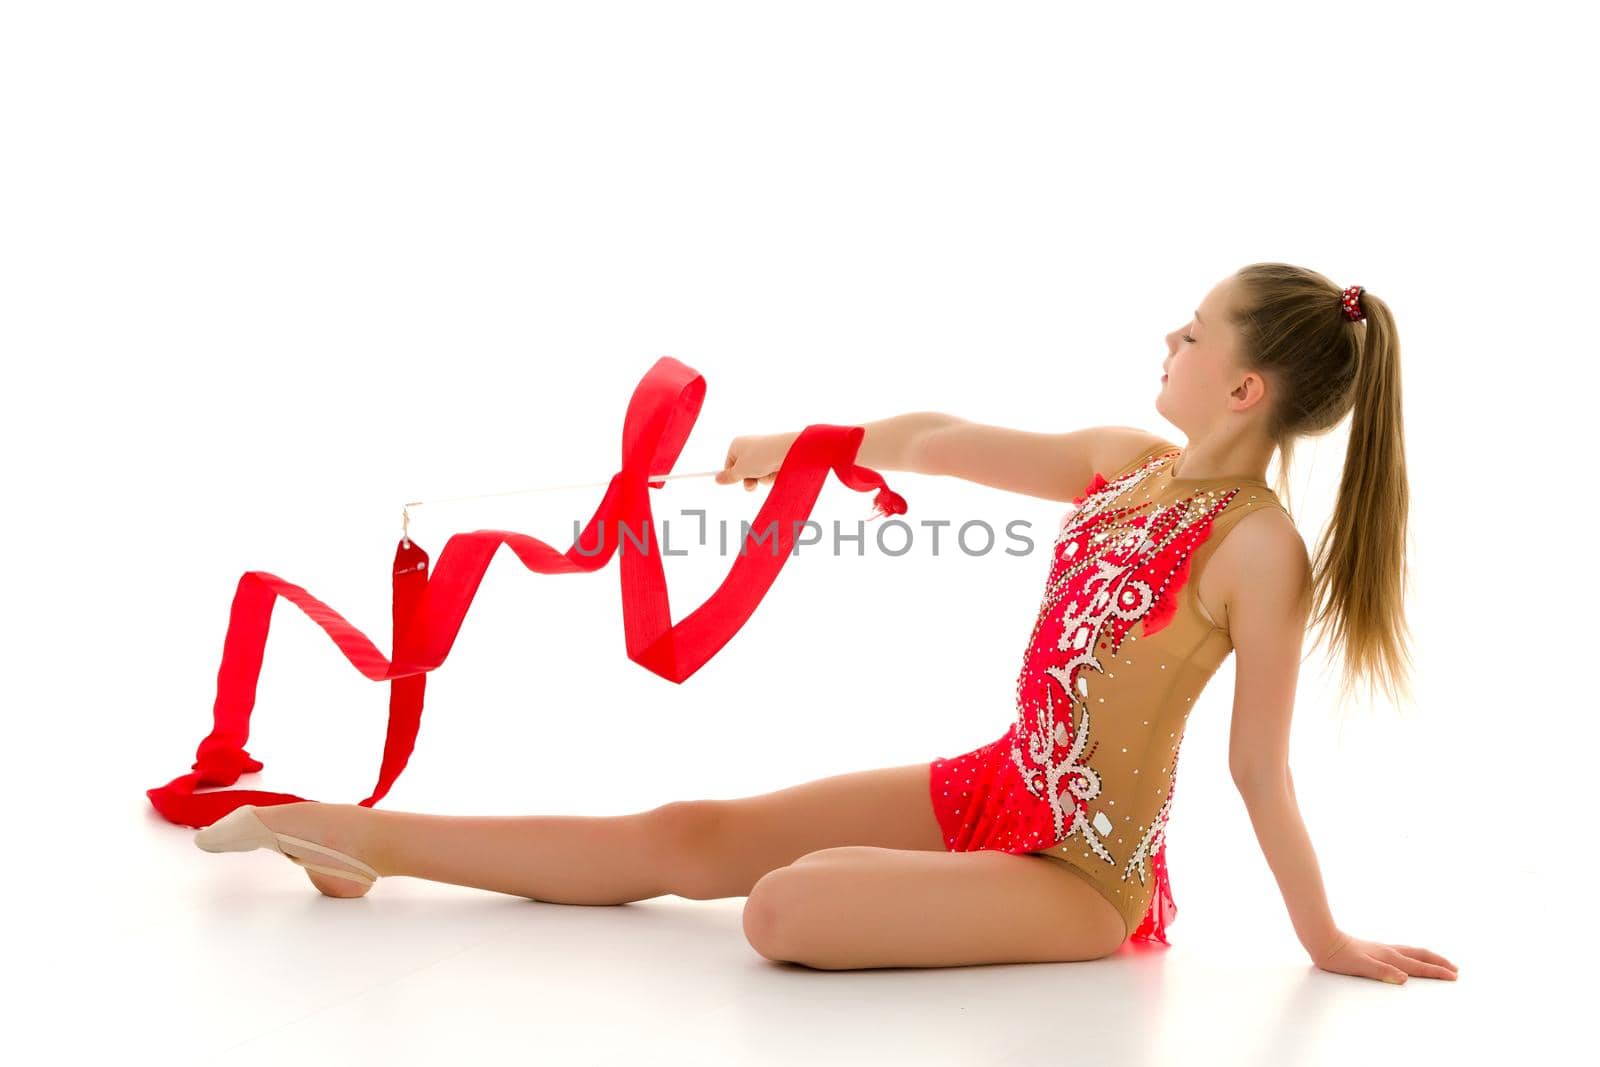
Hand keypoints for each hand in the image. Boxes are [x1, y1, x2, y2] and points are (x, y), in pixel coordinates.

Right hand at [714, 431, 800, 490]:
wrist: (786, 451)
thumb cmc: (760, 456)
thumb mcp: (741, 470)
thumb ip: (729, 476)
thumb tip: (717, 479)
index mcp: (737, 445)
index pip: (728, 464)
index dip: (732, 475)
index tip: (732, 482)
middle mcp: (749, 447)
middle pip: (743, 471)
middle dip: (748, 480)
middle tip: (752, 484)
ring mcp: (763, 454)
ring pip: (757, 474)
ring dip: (760, 479)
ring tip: (766, 473)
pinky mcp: (774, 459)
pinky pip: (768, 474)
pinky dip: (770, 476)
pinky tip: (775, 471)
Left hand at [1311, 929, 1458, 983]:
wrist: (1323, 940)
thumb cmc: (1340, 956)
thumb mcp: (1360, 967)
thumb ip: (1382, 972)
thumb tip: (1404, 978)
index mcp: (1389, 957)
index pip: (1418, 967)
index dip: (1437, 972)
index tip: (1453, 977)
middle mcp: (1389, 951)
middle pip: (1420, 956)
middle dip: (1439, 963)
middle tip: (1455, 969)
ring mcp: (1383, 949)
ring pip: (1412, 952)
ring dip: (1429, 958)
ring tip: (1439, 962)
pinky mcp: (1375, 949)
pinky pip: (1403, 952)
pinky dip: (1414, 956)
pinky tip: (1409, 958)